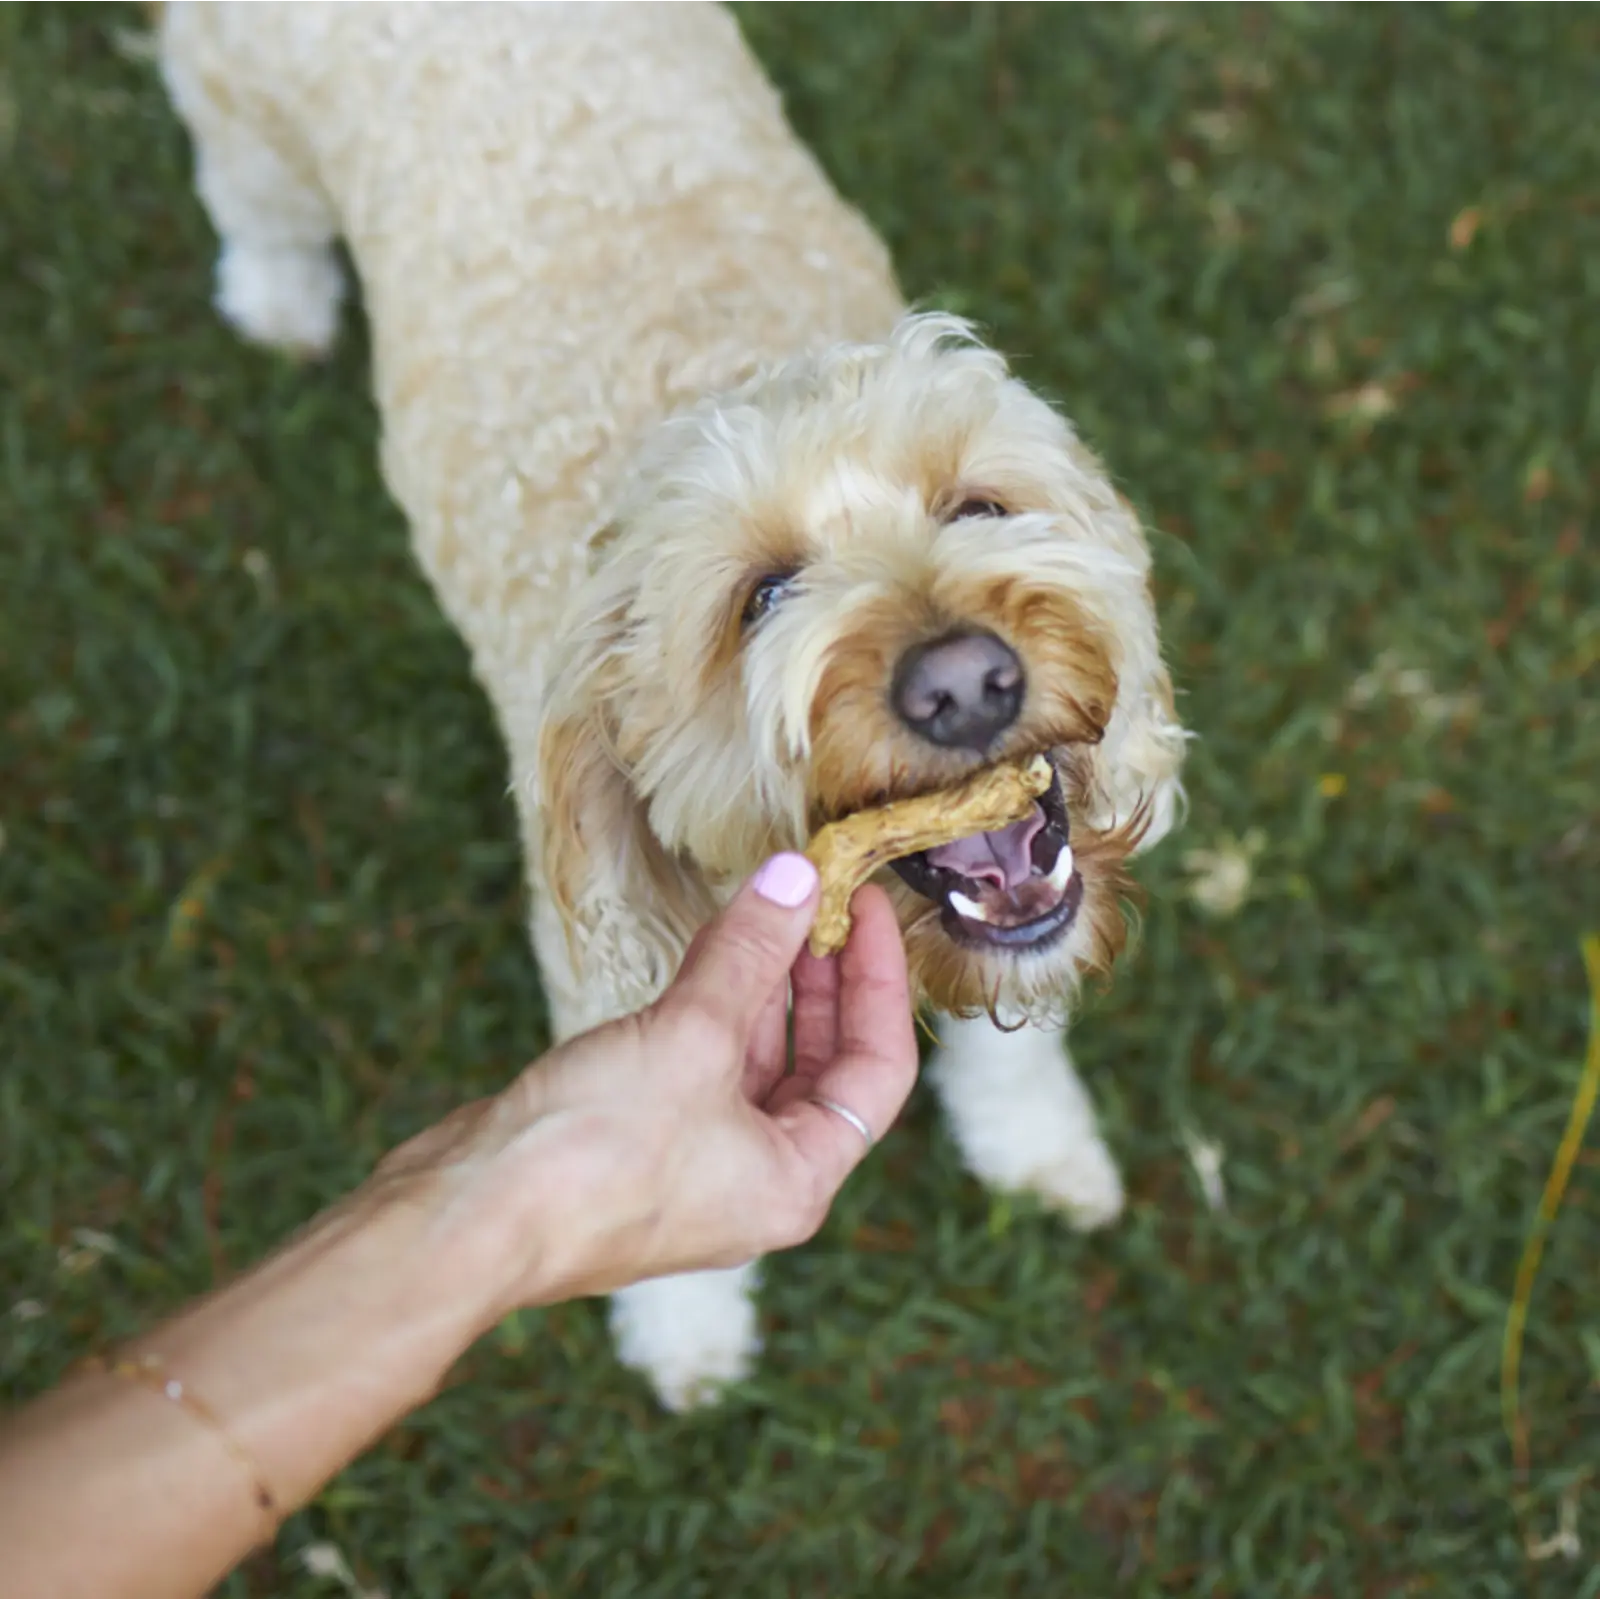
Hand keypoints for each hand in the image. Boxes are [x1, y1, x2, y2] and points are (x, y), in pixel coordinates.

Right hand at [379, 854, 919, 1313]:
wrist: (465, 1217)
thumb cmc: (589, 1153)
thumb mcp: (690, 1036)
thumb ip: (749, 953)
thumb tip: (797, 878)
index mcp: (797, 1181)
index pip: (878, 1069)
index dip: (880, 979)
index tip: (868, 905)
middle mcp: (758, 1182)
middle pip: (823, 1066)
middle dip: (824, 980)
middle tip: (823, 900)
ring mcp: (697, 1166)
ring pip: (759, 1063)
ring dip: (766, 987)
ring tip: (771, 910)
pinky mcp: (643, 1145)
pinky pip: (702, 1065)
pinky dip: (714, 1008)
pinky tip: (709, 953)